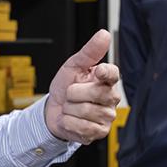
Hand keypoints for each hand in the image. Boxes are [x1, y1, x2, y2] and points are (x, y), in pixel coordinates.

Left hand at [45, 29, 120, 143]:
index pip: (112, 74)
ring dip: (70, 109)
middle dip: (74, 93)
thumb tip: (104, 34)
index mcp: (106, 79)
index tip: (98, 71)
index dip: (105, 73)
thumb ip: (90, 52)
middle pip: (96, 93)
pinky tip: (71, 120)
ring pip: (86, 111)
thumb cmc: (66, 86)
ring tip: (71, 107)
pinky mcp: (100, 132)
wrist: (53, 110)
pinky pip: (82, 127)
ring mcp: (107, 116)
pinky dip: (69, 122)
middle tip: (71, 94)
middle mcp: (111, 98)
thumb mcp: (73, 66)